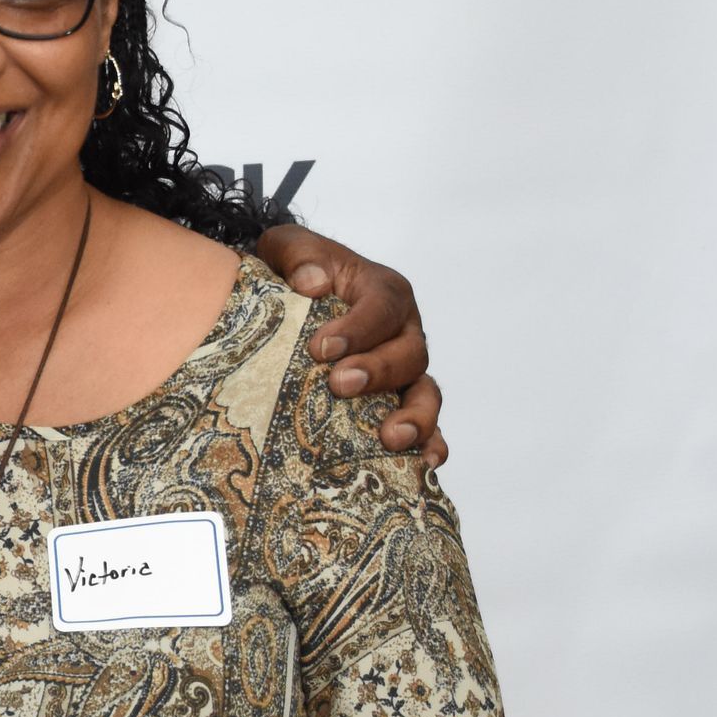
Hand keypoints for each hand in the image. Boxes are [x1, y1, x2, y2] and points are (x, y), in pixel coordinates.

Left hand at [255, 224, 445, 466]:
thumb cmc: (295, 275)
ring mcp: (405, 372)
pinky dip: (429, 446)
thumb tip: (311, 283)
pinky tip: (422, 466)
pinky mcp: (399, 405)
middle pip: (409, 353)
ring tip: (389, 437)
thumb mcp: (287, 250)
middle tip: (339, 385)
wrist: (291, 301)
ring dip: (414, 416)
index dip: (358, 328)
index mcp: (383, 291)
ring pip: (426, 393)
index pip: (383, 306)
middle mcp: (403, 332)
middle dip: (378, 372)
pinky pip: (426, 428)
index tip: (321, 348)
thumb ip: (297, 255)